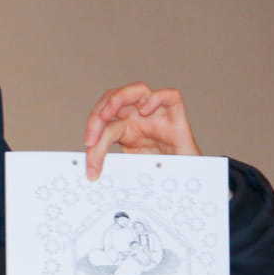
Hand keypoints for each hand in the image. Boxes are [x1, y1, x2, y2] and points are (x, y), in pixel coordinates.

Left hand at [83, 82, 201, 179]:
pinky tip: (145, 112)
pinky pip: (170, 96)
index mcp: (125, 128)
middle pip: (113, 98)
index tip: (88, 152)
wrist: (185, 184)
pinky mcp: (177, 119)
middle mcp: (139, 118)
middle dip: (97, 115)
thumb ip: (110, 163)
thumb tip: (89, 172)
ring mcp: (158, 116)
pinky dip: (155, 99)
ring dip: (117, 98)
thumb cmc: (159, 175)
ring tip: (108, 116)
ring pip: (137, 89)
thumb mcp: (127, 169)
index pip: (102, 120)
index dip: (91, 131)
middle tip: (92, 137)